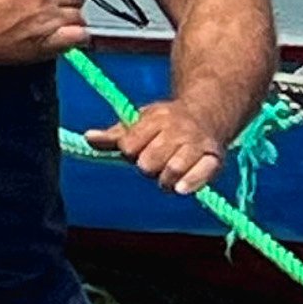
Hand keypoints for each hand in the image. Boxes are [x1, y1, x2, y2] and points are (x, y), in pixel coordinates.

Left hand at [103, 99, 233, 198]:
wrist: (206, 114)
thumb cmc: (165, 124)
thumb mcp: (139, 123)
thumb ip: (114, 136)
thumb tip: (88, 137)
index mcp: (156, 118)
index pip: (129, 145)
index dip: (130, 151)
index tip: (138, 148)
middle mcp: (178, 129)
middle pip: (148, 162)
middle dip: (147, 167)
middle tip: (155, 162)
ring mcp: (197, 143)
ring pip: (172, 169)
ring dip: (164, 180)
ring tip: (166, 176)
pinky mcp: (214, 158)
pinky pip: (201, 174)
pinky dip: (189, 183)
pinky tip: (179, 188)